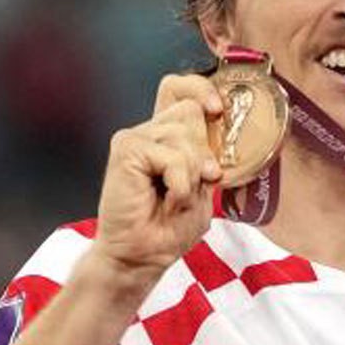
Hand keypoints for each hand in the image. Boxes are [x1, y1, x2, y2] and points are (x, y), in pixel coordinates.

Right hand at [91, 74, 226, 285]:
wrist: (143, 255)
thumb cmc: (170, 227)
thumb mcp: (203, 189)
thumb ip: (208, 157)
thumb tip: (215, 124)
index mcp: (169, 138)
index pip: (182, 91)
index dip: (201, 90)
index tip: (217, 110)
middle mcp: (150, 132)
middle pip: (190, 111)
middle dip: (202, 152)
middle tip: (193, 184)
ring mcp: (136, 138)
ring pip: (185, 134)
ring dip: (192, 174)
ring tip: (176, 198)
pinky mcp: (126, 149)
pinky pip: (173, 156)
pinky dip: (180, 183)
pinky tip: (168, 200)